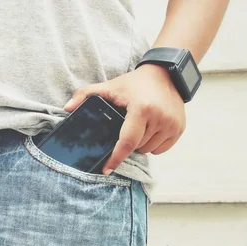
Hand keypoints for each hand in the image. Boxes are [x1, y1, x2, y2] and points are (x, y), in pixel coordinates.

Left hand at [64, 64, 186, 174]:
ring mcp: (172, 124)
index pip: (126, 141)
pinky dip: (153, 145)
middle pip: (137, 147)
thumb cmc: (133, 84)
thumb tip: (66, 108)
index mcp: (141, 109)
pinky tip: (149, 131)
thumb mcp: (109, 86)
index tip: (106, 170)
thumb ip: (85, 95)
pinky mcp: (180, 128)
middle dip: (127, 144)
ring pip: (149, 150)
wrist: (166, 74)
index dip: (115, 158)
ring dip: (140, 145)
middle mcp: (160, 118)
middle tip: (124, 128)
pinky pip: (161, 149)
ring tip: (138, 128)